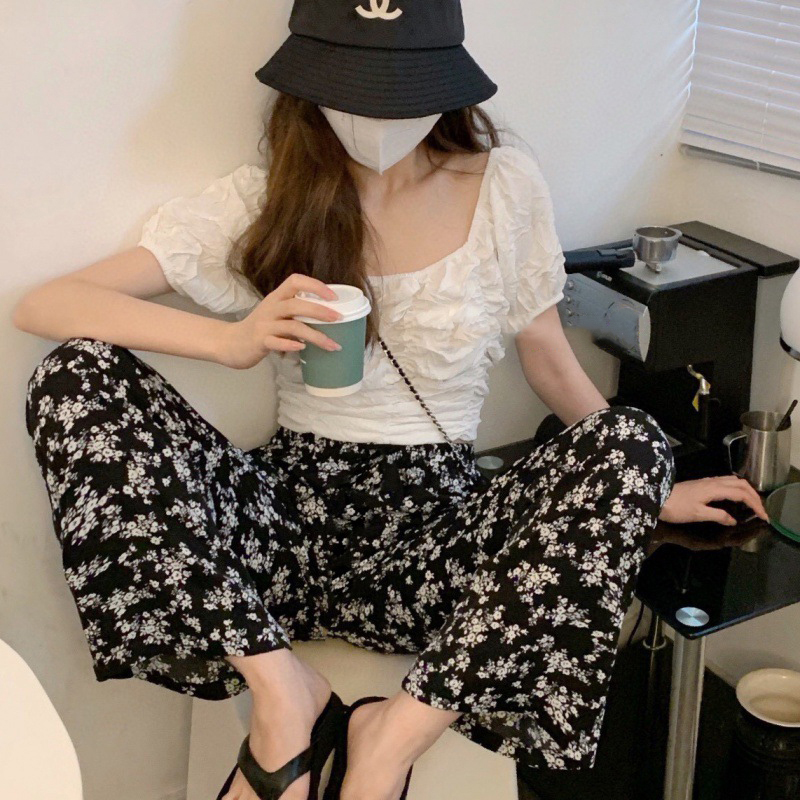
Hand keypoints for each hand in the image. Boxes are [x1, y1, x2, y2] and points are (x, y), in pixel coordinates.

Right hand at [218, 274, 343, 368]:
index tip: (334, 297)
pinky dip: (290, 345)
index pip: (295, 281)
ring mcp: (264, 325)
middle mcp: (271, 308)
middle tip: (339, 318)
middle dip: (320, 311)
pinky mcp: (259, 342)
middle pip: (296, 304)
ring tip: (332, 344)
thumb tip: (328, 313)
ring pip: (292, 326)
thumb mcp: (277, 313)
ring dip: (315, 335)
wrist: (231, 343)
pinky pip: (276, 342)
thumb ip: (297, 311)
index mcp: (276, 297)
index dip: (315, 286)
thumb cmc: (261, 328)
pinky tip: (302, 349)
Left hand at [659, 475, 768, 525]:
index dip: (755, 504)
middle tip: (761, 511)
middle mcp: (712, 481)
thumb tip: (733, 520)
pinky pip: (726, 482)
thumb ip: (718, 516)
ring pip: (733, 481)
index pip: (742, 493)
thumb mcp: (697, 514)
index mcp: (714, 488)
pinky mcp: (702, 484)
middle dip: (754, 496)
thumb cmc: (676, 507)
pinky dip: (737, 489)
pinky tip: (735, 498)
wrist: (656, 498)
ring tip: (752, 504)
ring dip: (746, 490)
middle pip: (741, 484)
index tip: (764, 517)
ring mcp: (707, 481)